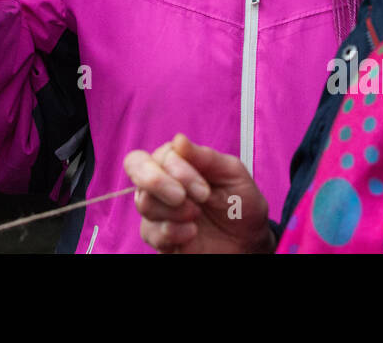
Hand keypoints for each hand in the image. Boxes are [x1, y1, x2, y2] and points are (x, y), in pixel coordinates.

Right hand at [123, 133, 272, 253]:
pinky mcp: (158, 237)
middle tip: (181, 197)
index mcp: (178, 161)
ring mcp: (158, 209)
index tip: (204, 191)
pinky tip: (191, 233)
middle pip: (135, 166)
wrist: (247, 242)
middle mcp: (162, 182)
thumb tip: (178, 140)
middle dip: (156, 181)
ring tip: (196, 217)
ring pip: (143, 202)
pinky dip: (172, 233)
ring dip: (172, 211)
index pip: (159, 154)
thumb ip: (206, 157)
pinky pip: (149, 232)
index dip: (177, 170)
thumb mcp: (232, 175)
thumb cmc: (240, 204)